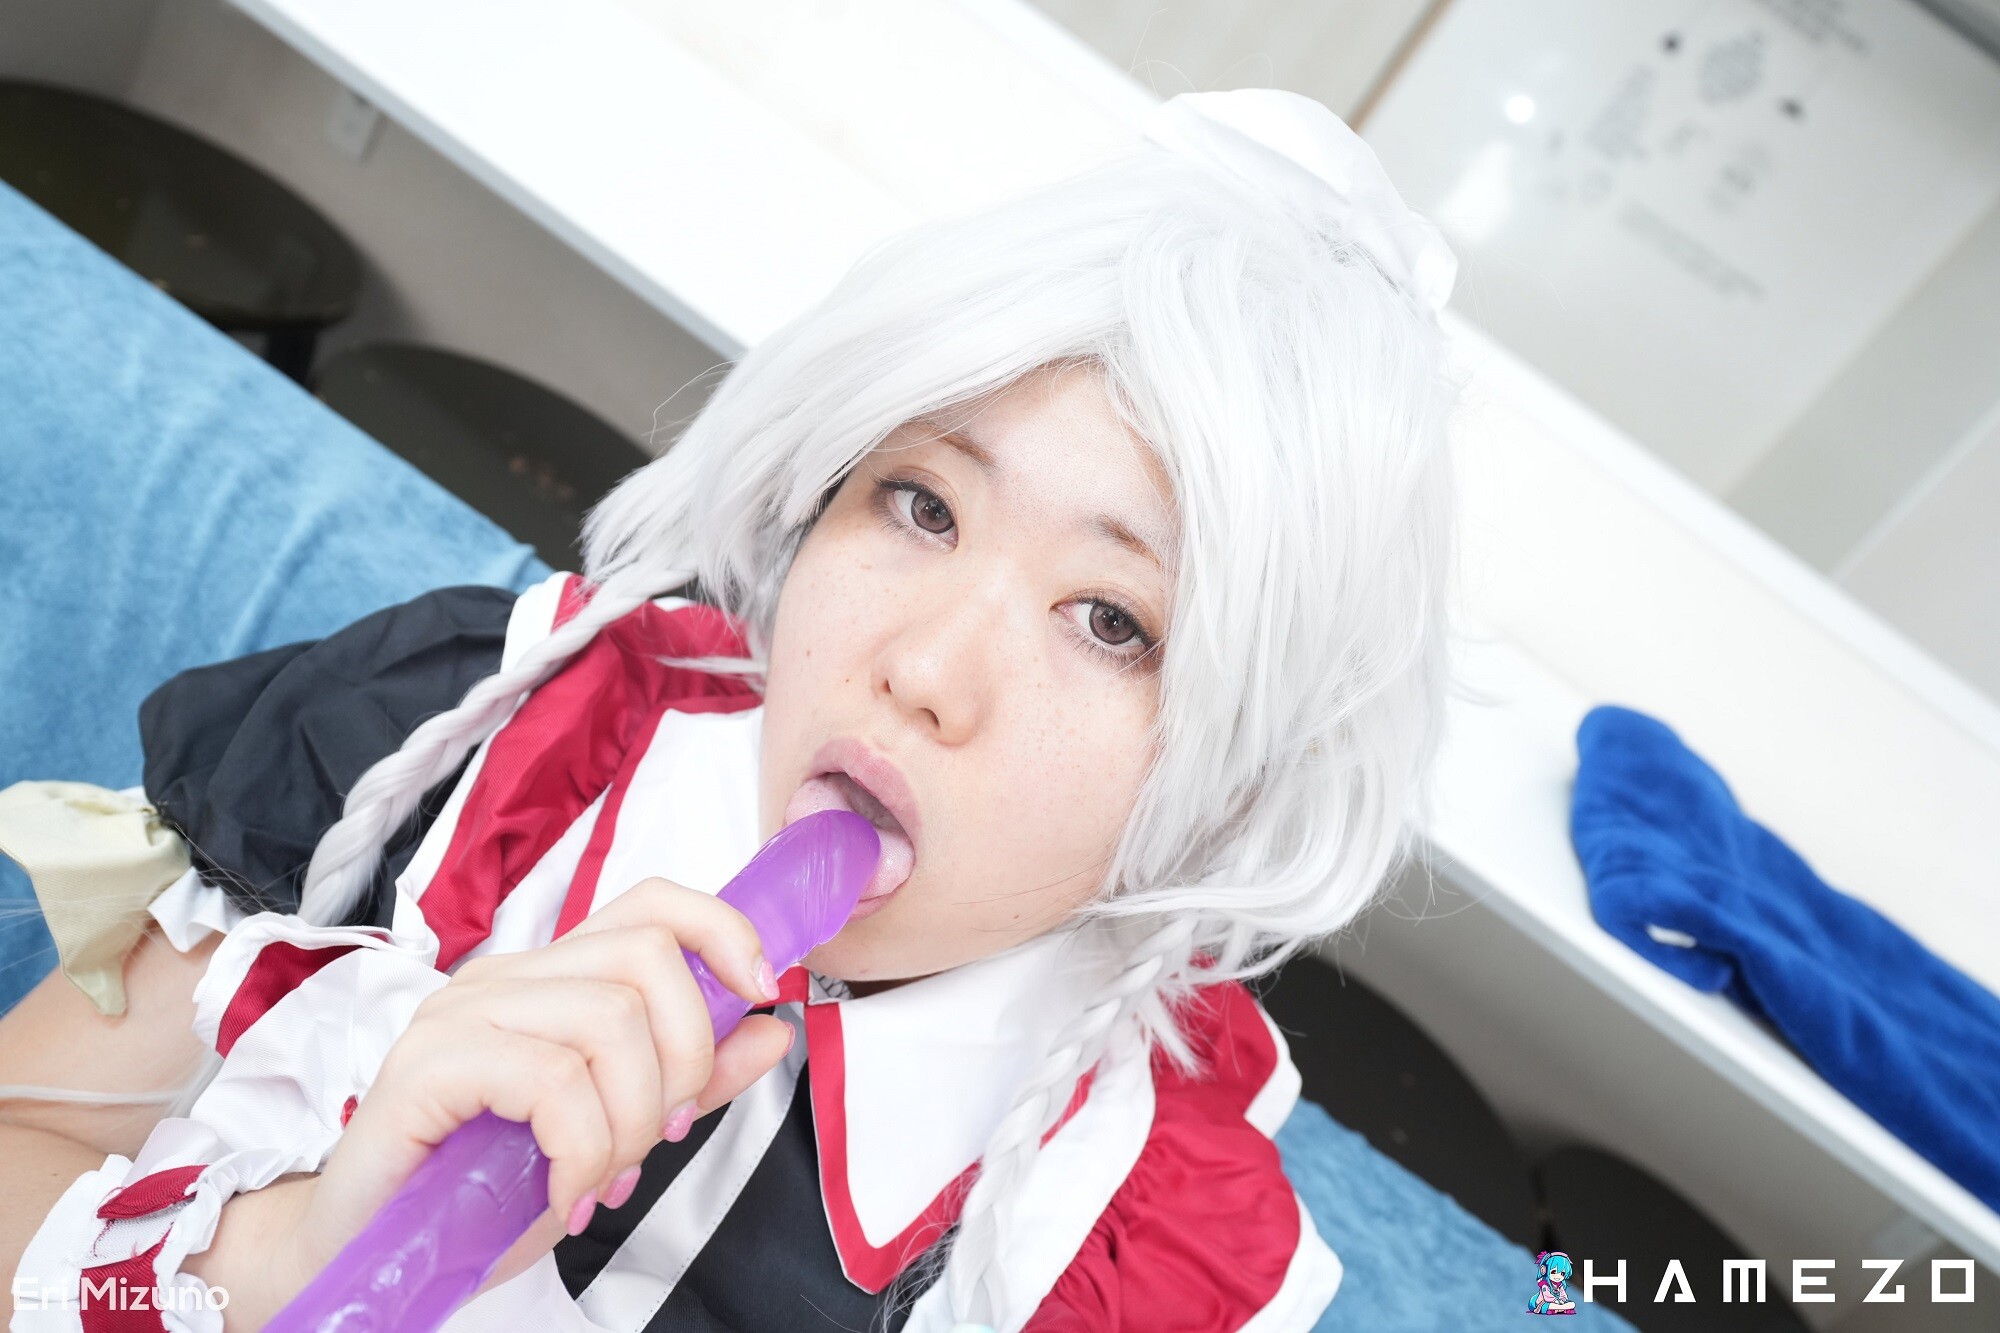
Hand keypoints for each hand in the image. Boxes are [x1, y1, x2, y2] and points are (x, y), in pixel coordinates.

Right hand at [255, 877, 793, 1318]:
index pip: (651, 905)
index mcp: (552, 979)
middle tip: (664, 1133)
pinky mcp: (427, 1064)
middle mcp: (505, 978)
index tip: (764, 992)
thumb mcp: (614, 1136)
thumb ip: (693, 1082)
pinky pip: (551, 1080)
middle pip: (645, 956)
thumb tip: (773, 1025)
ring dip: (634, 1119)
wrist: (366, 1255)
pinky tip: (568, 1194)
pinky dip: (584, 1149)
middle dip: (687, 1055)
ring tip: (605, 1176)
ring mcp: (460, 1013)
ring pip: (609, 1020)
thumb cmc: (479, 1195)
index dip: (722, 930)